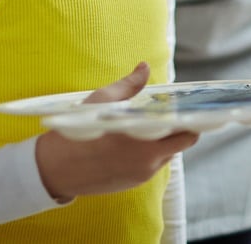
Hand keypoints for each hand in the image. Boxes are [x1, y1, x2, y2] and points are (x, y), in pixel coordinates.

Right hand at [34, 63, 197, 200]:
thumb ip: (129, 85)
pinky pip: (151, 166)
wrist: (57, 168)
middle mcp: (147, 159)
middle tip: (175, 115)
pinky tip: (136, 141)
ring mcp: (142, 174)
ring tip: (152, 125)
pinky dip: (150, 153)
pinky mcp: (134, 183)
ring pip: (167, 155)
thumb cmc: (79, 131)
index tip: (193, 109)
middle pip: (182, 144)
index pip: (185, 132)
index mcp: (143, 137)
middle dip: (182, 129)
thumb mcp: (102, 101)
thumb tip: (144, 67)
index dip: (192, 120)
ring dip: (164, 141)